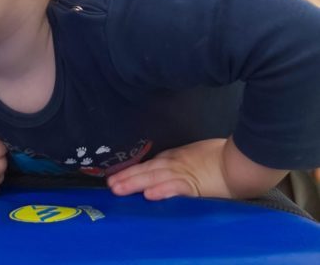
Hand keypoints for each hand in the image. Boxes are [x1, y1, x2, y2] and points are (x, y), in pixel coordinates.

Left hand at [107, 138, 285, 199]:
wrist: (241, 160)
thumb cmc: (221, 158)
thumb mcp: (193, 155)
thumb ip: (177, 161)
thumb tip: (160, 171)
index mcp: (174, 158)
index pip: (148, 164)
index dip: (130, 170)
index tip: (113, 176)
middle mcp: (175, 164)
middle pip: (146, 170)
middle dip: (127, 177)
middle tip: (109, 184)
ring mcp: (184, 173)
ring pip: (155, 178)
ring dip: (135, 183)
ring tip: (119, 188)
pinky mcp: (196, 185)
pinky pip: (177, 188)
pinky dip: (163, 191)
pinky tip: (150, 195)